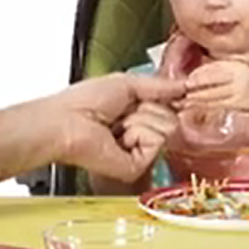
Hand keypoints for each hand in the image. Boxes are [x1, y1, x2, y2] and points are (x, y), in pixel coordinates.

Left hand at [50, 74, 186, 181]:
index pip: (167, 106)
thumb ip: (159, 85)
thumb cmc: (81, 103)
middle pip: (171, 116)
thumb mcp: (125, 83)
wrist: (65, 123)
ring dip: (141, 119)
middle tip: (125, 112)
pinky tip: (121, 137)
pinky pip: (157, 141)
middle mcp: (138, 134)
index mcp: (133, 114)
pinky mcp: (137, 166)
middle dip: (149, 107)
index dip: (165, 98)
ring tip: (119, 125)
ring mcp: (139, 152)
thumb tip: (183, 85)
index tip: (164, 94)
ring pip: (167, 128)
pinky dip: (139, 132)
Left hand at [179, 60, 248, 114]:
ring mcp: (238, 92)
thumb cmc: (246, 80)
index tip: (188, 80)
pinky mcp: (236, 104)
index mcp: (235, 67)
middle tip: (180, 91)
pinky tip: (192, 106)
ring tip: (183, 101)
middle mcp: (238, 78)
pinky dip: (202, 105)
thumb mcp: (234, 69)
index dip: (199, 75)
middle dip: (195, 88)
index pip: (214, 70)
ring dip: (196, 99)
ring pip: (212, 95)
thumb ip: (217, 69)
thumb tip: (193, 75)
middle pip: (212, 83)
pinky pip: (215, 104)